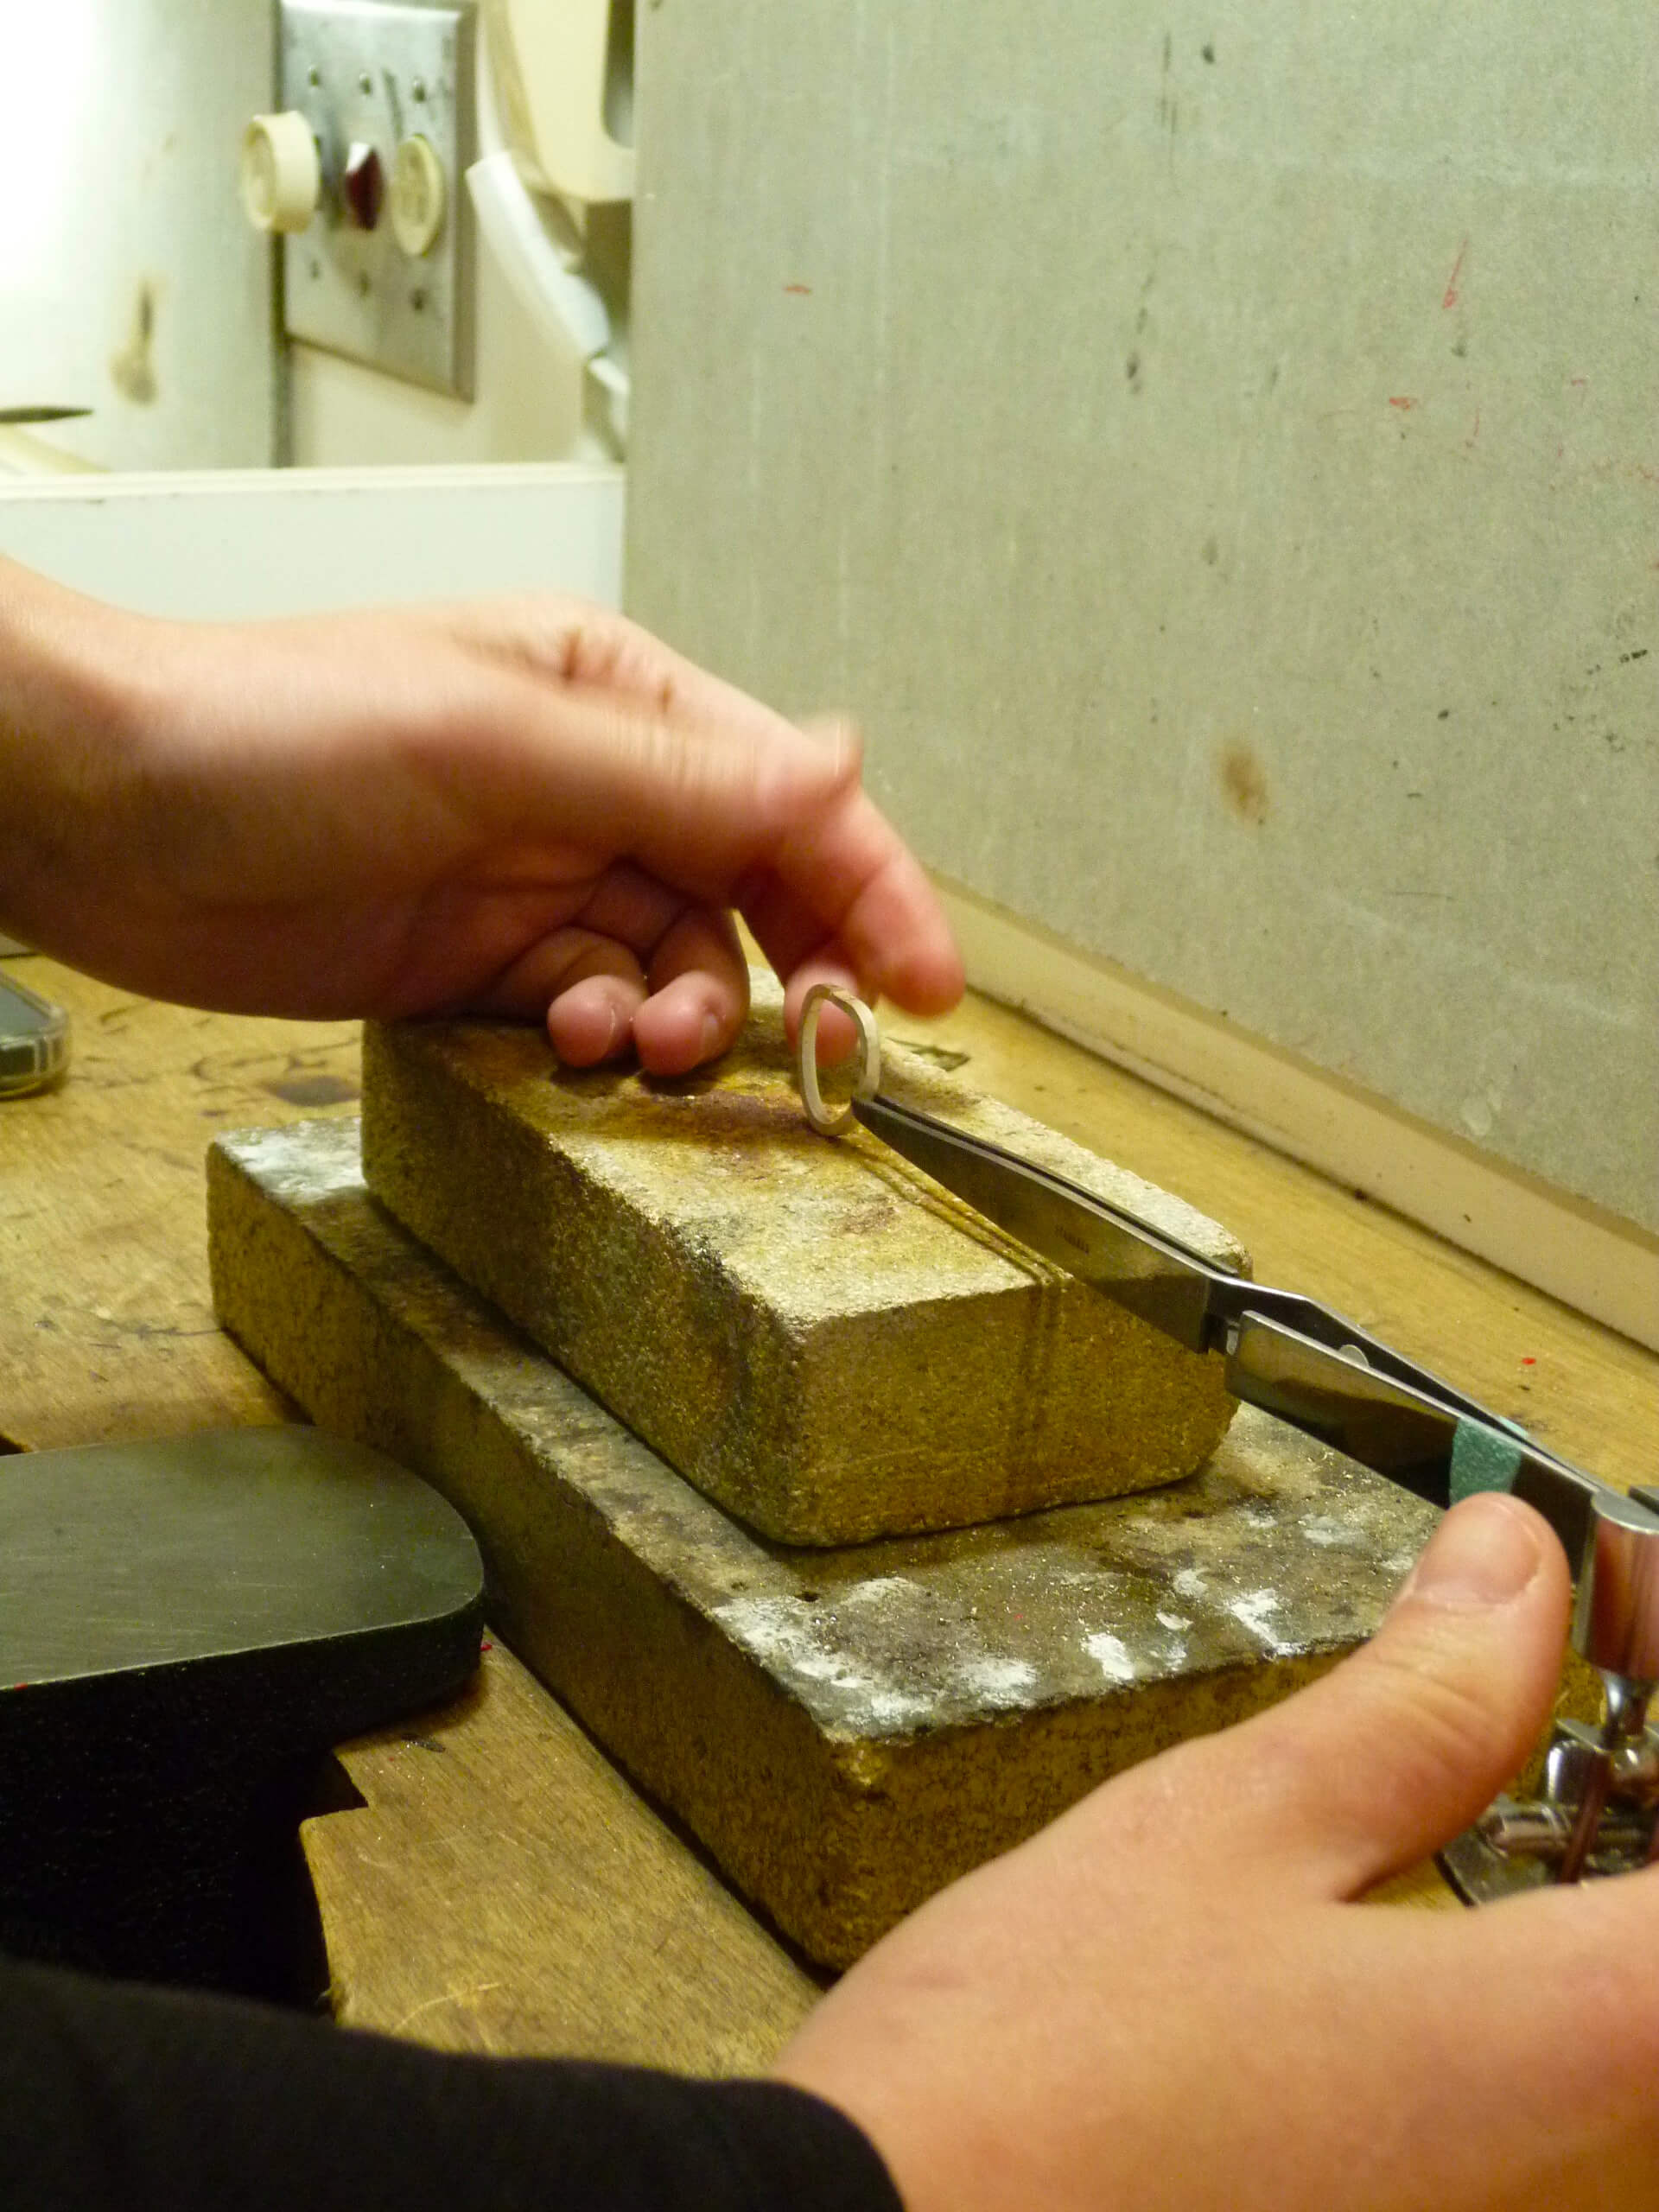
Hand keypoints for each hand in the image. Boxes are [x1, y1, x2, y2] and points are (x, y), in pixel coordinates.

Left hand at [0, 565, 961, 1068]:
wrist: (103, 815)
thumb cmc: (274, 732)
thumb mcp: (498, 742)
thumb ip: (677, 773)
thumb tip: (842, 760)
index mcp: (616, 699)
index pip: (785, 797)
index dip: (872, 889)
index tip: (926, 987)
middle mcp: (593, 788)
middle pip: (753, 891)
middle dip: (799, 970)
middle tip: (824, 1051)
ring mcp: (537, 881)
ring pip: (679, 966)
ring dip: (686, 1015)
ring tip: (641, 1037)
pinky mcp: (481, 964)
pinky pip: (593, 1013)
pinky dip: (606, 1041)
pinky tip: (571, 1040)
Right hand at [778, 1493, 1658, 2209]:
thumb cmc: (1043, 2080)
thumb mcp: (1228, 1834)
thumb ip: (1420, 1704)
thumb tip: (1517, 1568)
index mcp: (1591, 2036)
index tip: (1597, 1591)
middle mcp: (1590, 2159)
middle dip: (1640, 1758)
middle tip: (1566, 1643)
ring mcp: (1516, 2207)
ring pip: (1626, 1998)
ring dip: (1602, 1856)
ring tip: (1509, 1736)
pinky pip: (1562, 2073)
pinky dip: (1548, 1950)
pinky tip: (1448, 1880)